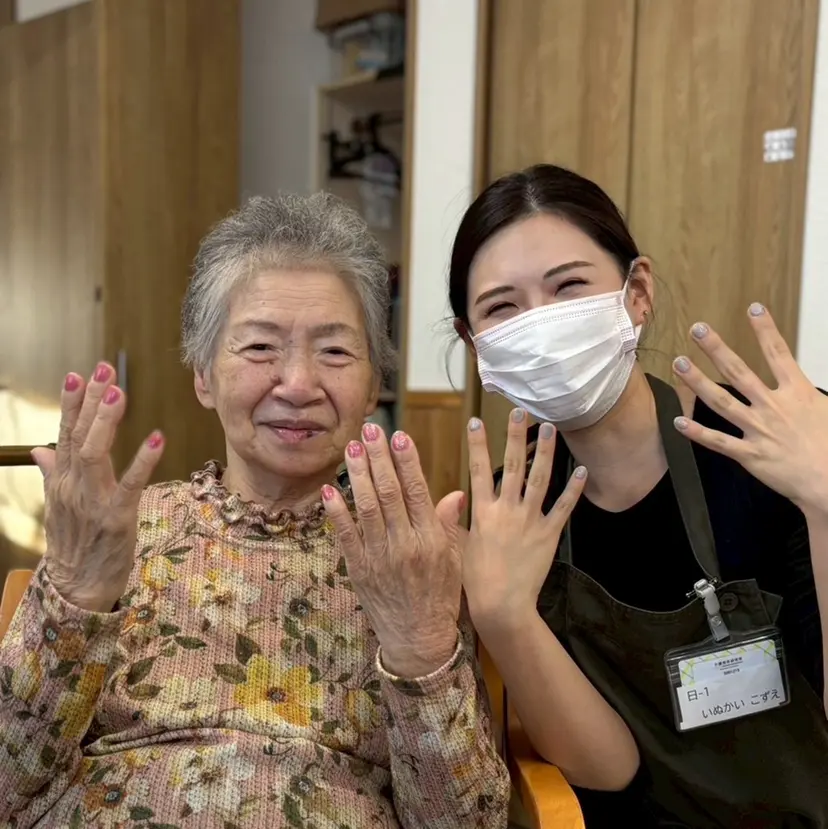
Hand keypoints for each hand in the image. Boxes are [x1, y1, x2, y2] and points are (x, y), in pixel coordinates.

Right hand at [31, 363, 163, 612]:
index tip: (78, 374)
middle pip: (80, 436)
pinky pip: (130, 486)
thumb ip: (53, 473)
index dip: (72, 403)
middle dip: (92, 401)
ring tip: (118, 394)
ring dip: (106, 423)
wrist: (77, 588)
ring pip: (96, 455)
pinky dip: (143, 462)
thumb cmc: (75, 542)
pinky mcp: (117, 518)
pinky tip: (156, 439)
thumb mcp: (59, 504)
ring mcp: (93, 502)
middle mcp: (74, 486)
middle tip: (104, 369)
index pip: (65, 433)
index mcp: (64, 479)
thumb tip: (41, 448)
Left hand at [321, 423, 464, 678]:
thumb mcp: (455, 560)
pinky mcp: (359, 570)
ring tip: (351, 448)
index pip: (418, 491)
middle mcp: (405, 545)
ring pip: (366, 508)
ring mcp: (380, 557)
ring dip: (357, 475)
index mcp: (431, 540)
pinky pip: (345, 536)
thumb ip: (449, 525)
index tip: (398, 436)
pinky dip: (336, 512)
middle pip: (389, 493)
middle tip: (369, 430)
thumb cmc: (440, 597)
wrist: (419, 640)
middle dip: (378, 458)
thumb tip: (455, 493)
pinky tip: (330, 489)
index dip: (406, 461)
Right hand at [462, 408, 586, 631]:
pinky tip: (581, 470)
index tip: (476, 420)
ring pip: (539, 479)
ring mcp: (530, 521)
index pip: (477, 470)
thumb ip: (455, 518)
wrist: (502, 605)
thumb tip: (456, 494)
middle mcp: (507, 511)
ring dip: (545, 452)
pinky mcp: (550, 534)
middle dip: (515, 436)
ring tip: (550, 429)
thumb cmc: (475, 579)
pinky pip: (564, 507)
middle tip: (519, 412)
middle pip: (511, 466)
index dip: (476, 444)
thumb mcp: (457, 546)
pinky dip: (574, 489)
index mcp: (482, 512)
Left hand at [672, 303, 827, 514]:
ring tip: (679, 364)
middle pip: (739, 371)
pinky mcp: (750, 455)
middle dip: (716, 348)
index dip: (766, 330)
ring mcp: (758, 430)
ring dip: (697, 382)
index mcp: (797, 393)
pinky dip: (697, 432)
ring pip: (721, 402)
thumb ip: (810, 393)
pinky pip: (718, 441)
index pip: (779, 353)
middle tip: (697, 329)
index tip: (753, 307)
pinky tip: (678, 421)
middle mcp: (774, 406)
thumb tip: (803, 381)